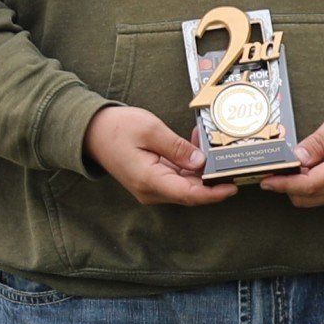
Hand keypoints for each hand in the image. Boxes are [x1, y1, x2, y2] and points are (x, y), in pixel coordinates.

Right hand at [84, 103, 236, 207]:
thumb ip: (177, 148)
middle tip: (232, 162)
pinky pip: (176, 177)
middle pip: (190, 192)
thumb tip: (201, 162)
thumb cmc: (117, 128)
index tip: (233, 187)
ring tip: (212, 145)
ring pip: (185, 185)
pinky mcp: (152, 180)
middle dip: (212, 180)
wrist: (91, 131)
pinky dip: (190, 165)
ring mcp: (151, 187)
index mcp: (150, 181)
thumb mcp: (150, 130)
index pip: (189, 194)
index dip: (213, 193)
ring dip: (201, 170)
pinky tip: (196, 145)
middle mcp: (151, 190)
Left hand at [261, 102, 323, 206]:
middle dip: (287, 186)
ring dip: (297, 187)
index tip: (265, 178)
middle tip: (276, 167)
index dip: (284, 184)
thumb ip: (317, 142)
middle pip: (306, 198)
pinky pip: (322, 196)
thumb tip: (295, 158)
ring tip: (292, 165)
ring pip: (312, 200)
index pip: (309, 185)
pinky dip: (309, 187)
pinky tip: (307, 168)